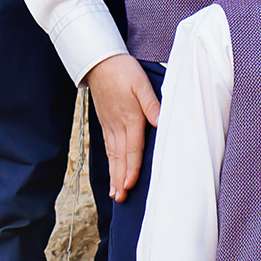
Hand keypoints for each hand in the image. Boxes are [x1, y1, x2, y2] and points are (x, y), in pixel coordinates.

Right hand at [84, 54, 160, 200]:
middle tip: (120, 198)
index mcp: (130, 118)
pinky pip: (108, 147)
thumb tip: (161, 123)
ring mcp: (109, 125)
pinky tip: (112, 170)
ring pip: (113, 155)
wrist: (99, 61)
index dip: (132, 169)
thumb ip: (152, 105)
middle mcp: (117, 126)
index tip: (129, 185)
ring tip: (115, 192)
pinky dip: (110, 162)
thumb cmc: (123, 70)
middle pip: (120, 158)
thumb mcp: (142, 84)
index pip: (132, 149)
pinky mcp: (105, 122)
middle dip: (120, 179)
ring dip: (114, 174)